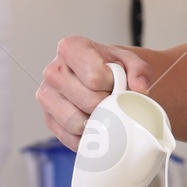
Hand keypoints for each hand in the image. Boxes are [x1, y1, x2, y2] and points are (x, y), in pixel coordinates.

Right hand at [37, 36, 152, 149]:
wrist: (101, 77)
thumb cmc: (112, 68)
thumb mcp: (131, 61)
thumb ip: (139, 70)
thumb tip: (139, 88)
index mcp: (71, 48)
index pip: (94, 77)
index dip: (112, 84)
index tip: (115, 82)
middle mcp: (53, 71)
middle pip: (88, 102)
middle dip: (108, 104)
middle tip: (112, 98)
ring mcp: (46, 96)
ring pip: (77, 123)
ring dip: (97, 122)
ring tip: (103, 109)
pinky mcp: (48, 119)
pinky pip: (70, 138)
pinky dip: (88, 136)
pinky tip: (95, 123)